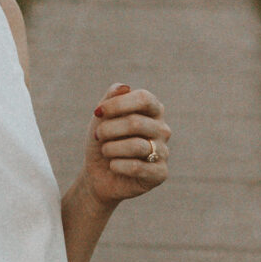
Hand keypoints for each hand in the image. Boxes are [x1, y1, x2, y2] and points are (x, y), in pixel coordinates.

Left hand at [84, 83, 168, 203]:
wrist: (99, 174)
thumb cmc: (103, 141)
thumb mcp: (102, 117)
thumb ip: (111, 97)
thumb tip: (124, 87)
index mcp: (153, 110)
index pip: (143, 98)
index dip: (118, 104)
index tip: (97, 112)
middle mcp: (162, 129)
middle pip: (136, 123)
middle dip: (108, 129)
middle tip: (98, 136)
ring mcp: (163, 151)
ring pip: (136, 146)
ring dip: (110, 149)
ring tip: (105, 151)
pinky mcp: (160, 173)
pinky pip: (137, 167)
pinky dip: (117, 166)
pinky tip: (113, 166)